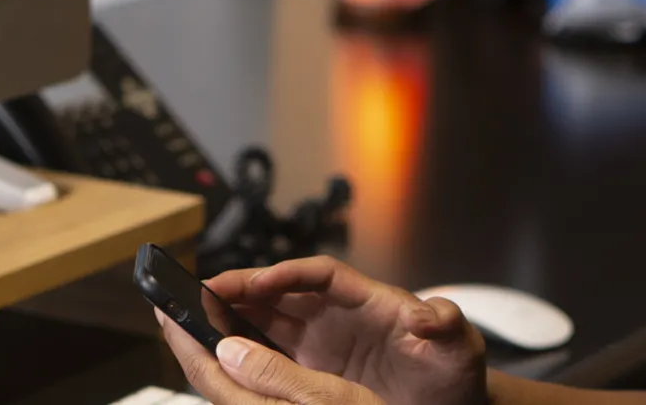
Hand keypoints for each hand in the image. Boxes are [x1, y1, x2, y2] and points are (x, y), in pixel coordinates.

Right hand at [158, 256, 486, 404]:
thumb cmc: (454, 370)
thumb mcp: (457, 346)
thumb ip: (445, 325)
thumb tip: (432, 313)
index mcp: (366, 299)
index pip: (317, 276)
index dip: (284, 274)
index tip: (256, 281)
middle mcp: (335, 315)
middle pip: (278, 292)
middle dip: (237, 290)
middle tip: (196, 293)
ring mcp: (319, 341)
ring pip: (263, 320)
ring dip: (227, 316)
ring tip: (187, 316)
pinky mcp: (309, 369)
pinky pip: (265, 352)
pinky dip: (237, 349)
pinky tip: (211, 353)